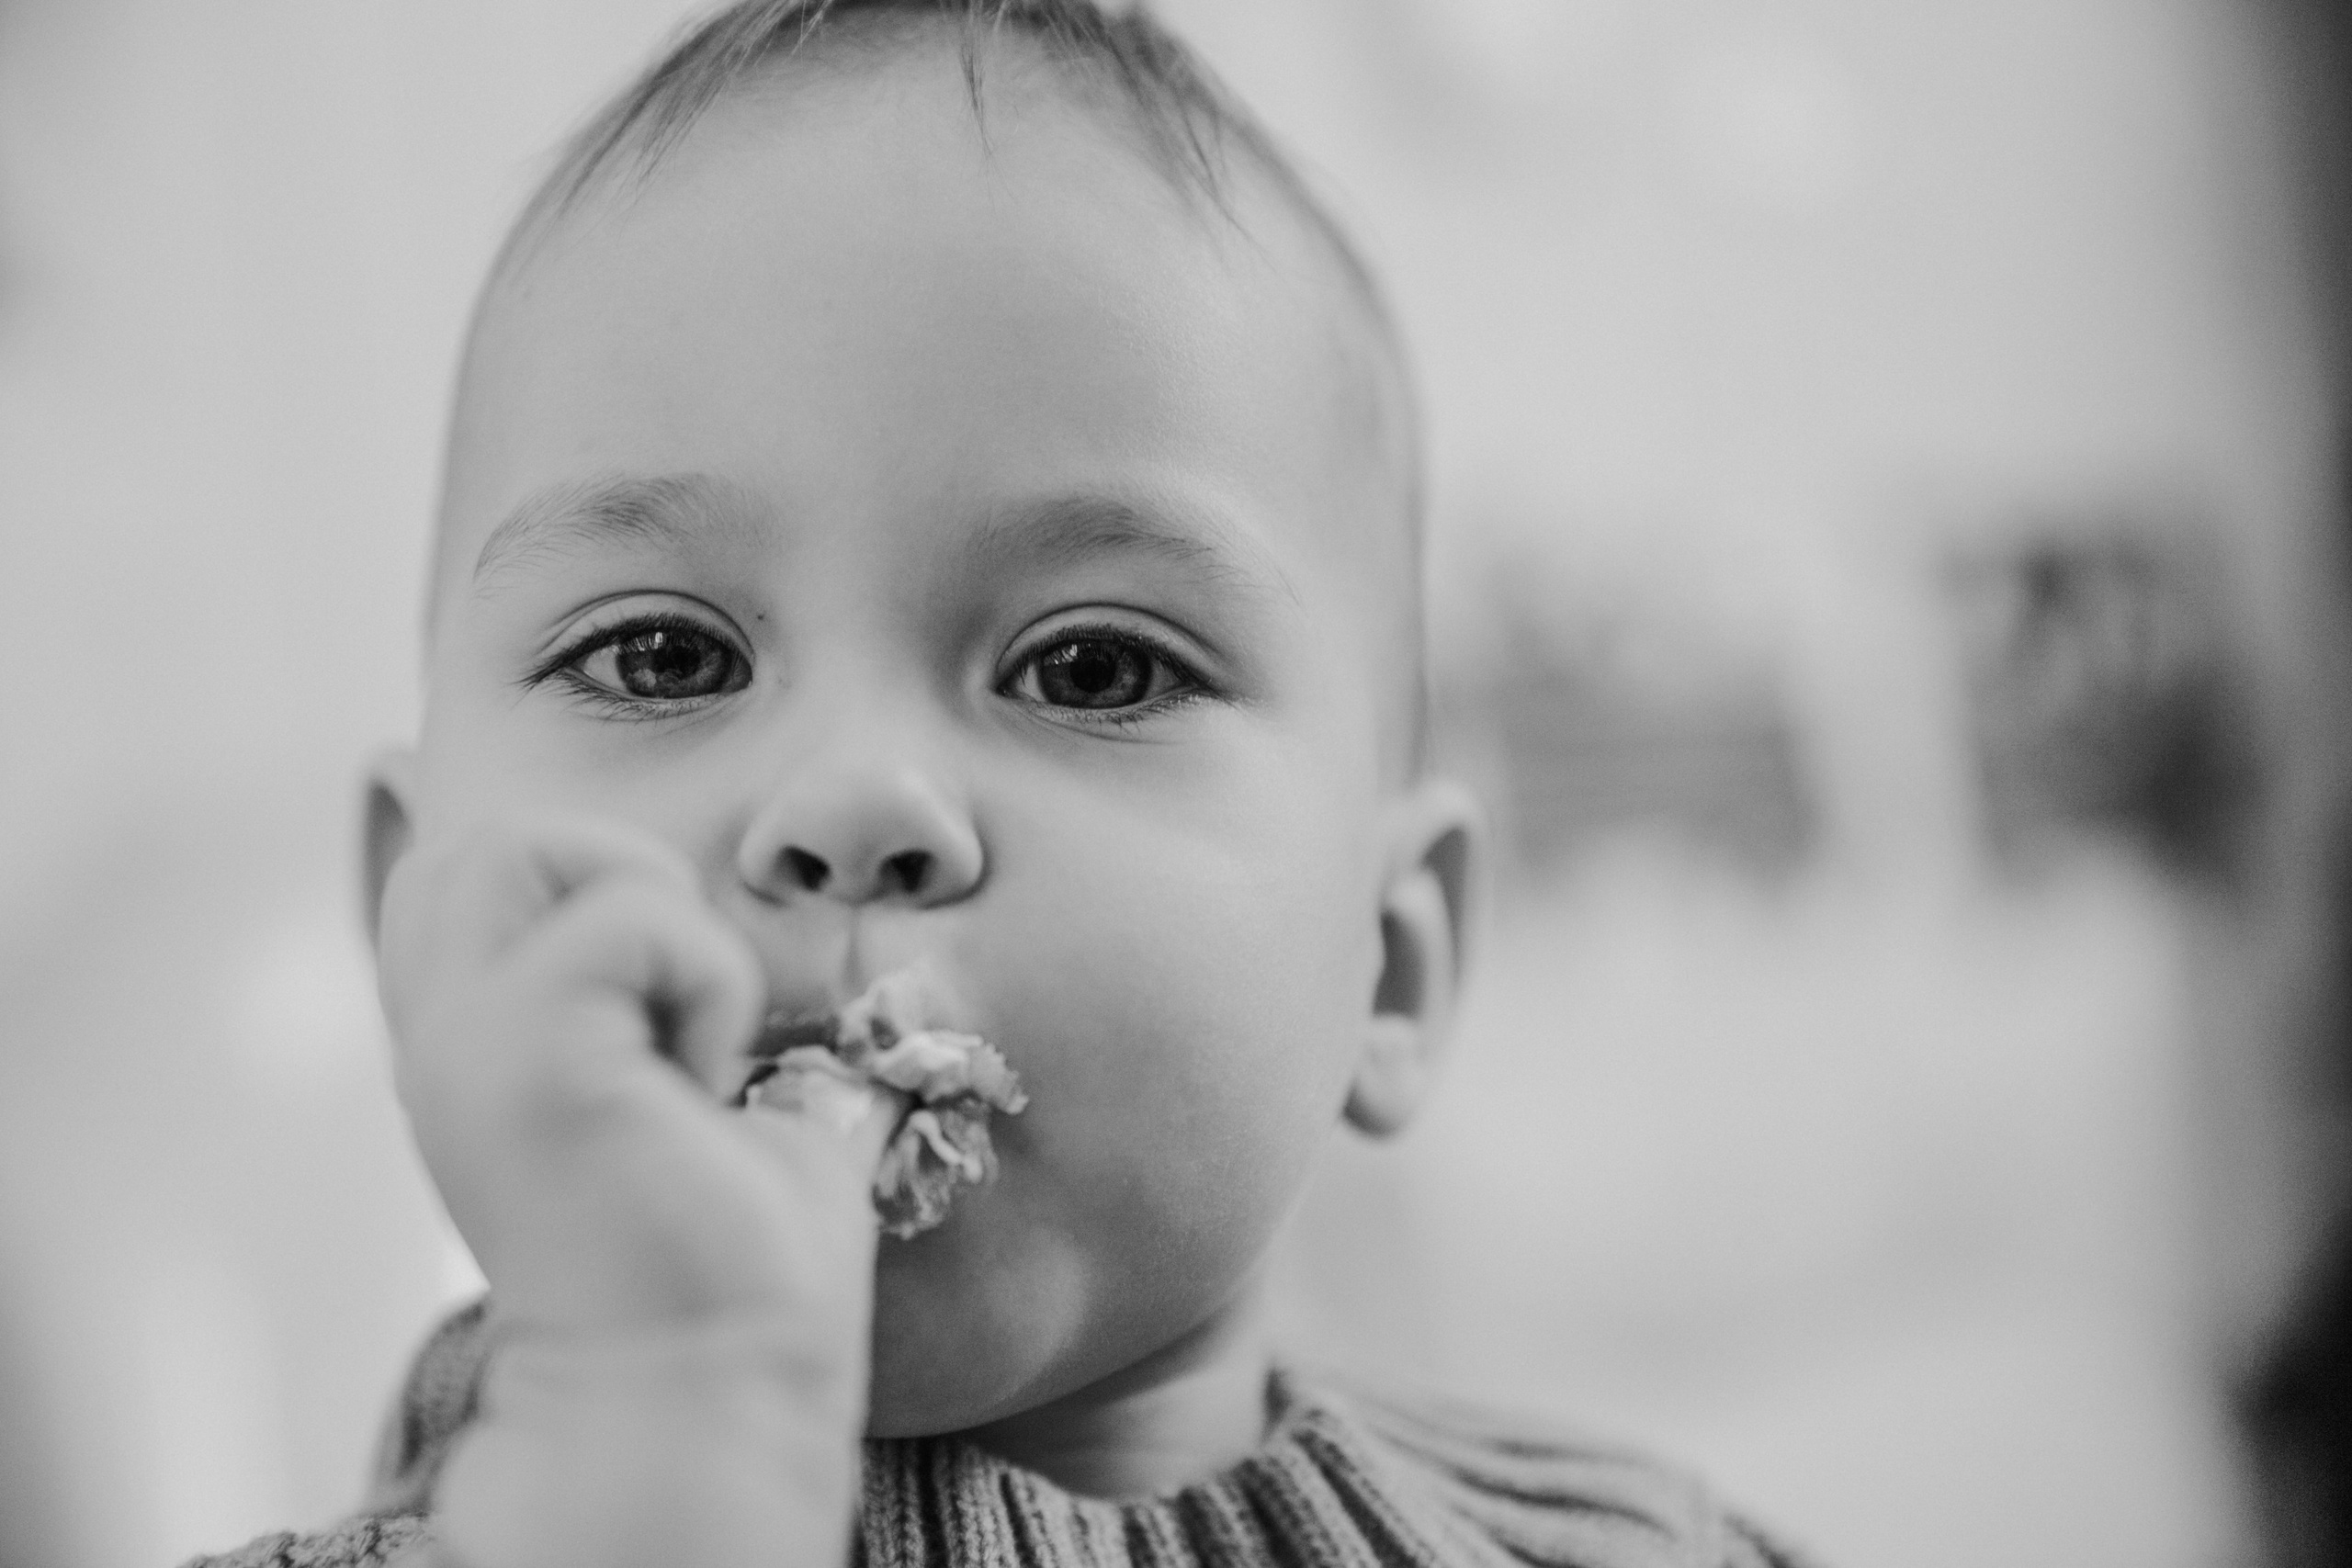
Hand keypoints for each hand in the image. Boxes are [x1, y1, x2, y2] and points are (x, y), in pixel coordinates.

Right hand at [373, 814, 892, 1566]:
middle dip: (608, 867)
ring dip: (647, 906)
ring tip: (691, 1029)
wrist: (725, 1387)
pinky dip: (704, 971)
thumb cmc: (736, 1267)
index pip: (475, 873)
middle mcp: (446, 1041)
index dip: (589, 889)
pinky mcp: (521, 1061)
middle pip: (480, 841)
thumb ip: (693, 1008)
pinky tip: (706, 1079)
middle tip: (682, 997)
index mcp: (483, 1045)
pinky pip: (627, 918)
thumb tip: (785, 944)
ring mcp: (466, 1049)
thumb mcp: (711, 1096)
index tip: (672, 1013)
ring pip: (515, 842)